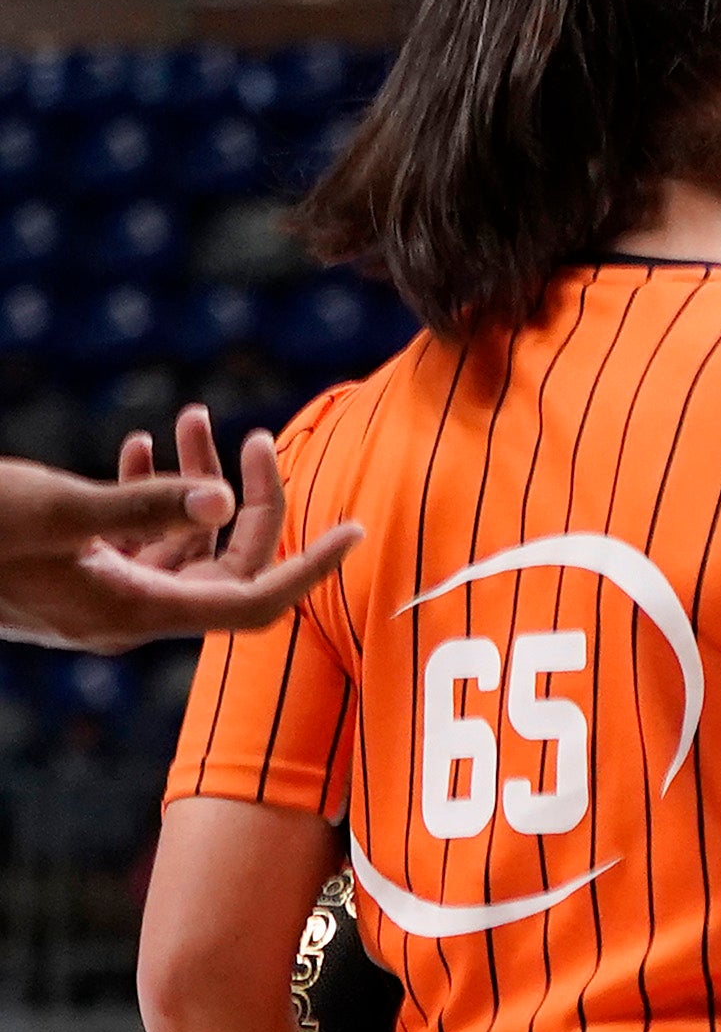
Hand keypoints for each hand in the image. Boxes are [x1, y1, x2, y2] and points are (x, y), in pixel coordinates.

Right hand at [0, 410, 361, 650]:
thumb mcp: (53, 508)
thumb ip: (138, 505)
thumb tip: (219, 497)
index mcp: (135, 612)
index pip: (253, 604)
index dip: (309, 569)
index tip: (356, 528)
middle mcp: (129, 613)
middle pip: (226, 566)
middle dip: (249, 498)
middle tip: (251, 433)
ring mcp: (102, 595)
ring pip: (180, 543)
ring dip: (196, 484)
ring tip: (191, 418)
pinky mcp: (76, 573)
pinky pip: (138, 541)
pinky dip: (150, 495)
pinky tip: (145, 444)